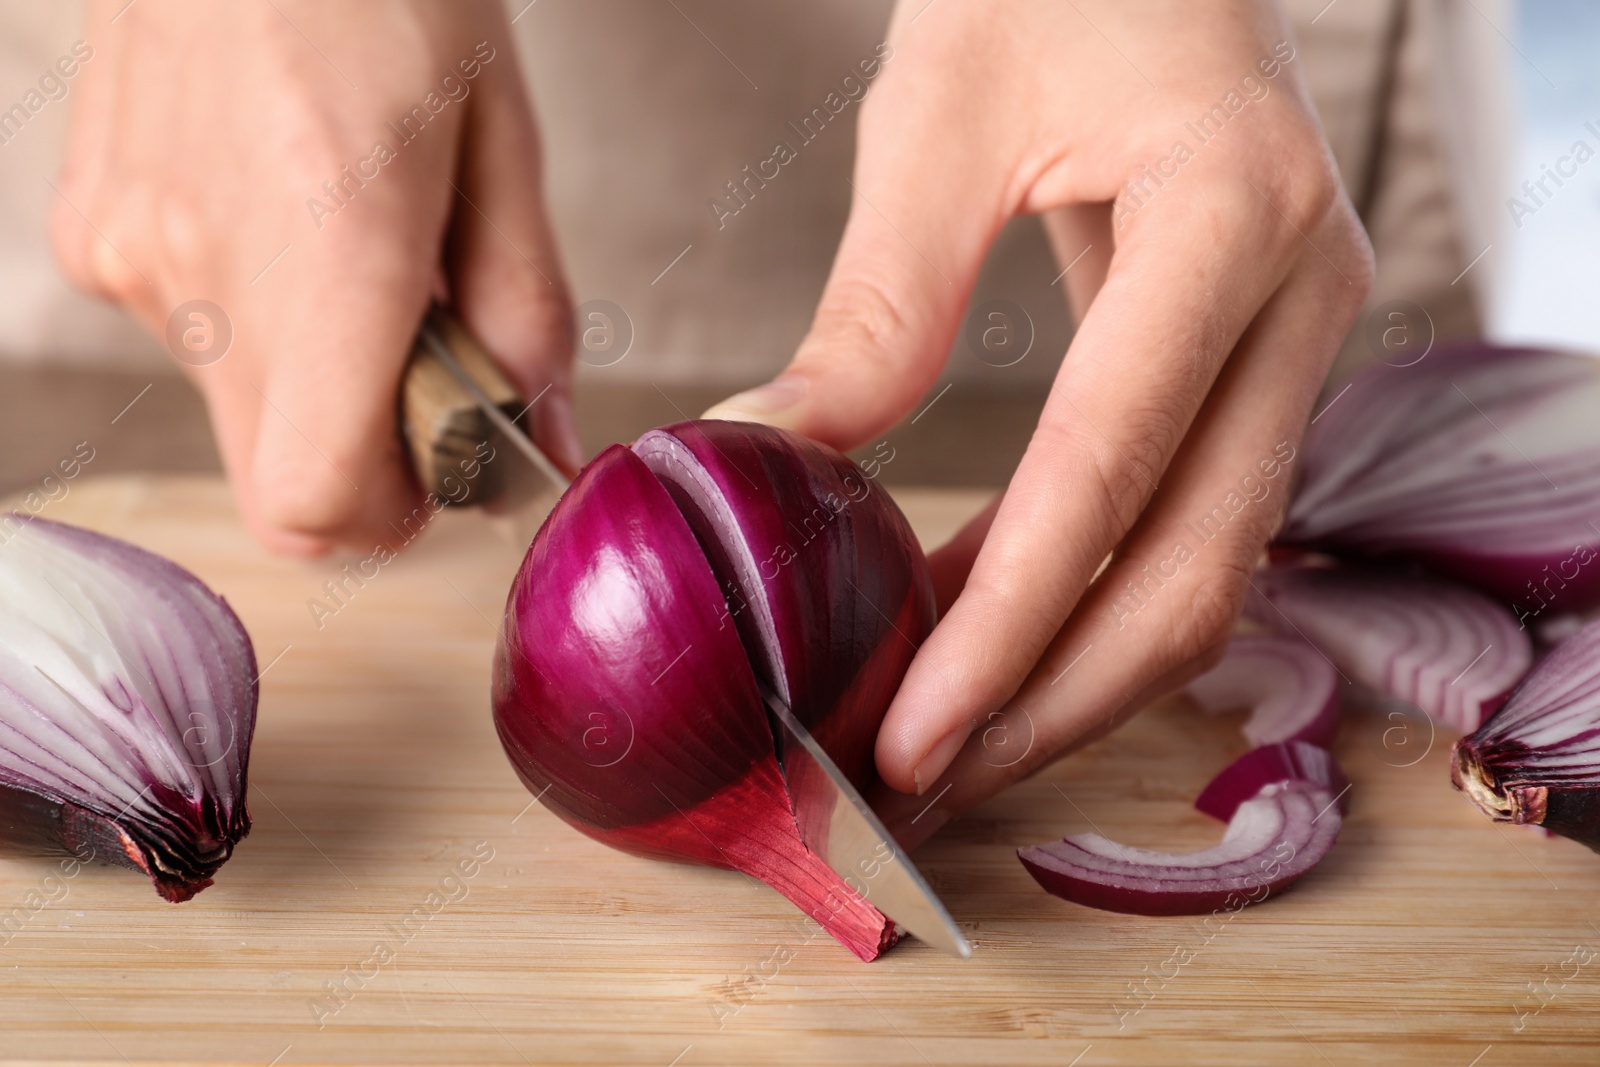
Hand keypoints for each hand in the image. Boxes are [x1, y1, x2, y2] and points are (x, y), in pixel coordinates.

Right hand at [54, 0, 577, 555]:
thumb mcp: (502, 144)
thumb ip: (525, 315)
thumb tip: (540, 443)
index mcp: (332, 254)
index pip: (316, 503)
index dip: (392, 514)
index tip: (446, 458)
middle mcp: (204, 272)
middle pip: (276, 479)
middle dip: (365, 454)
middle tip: (420, 352)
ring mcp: (129, 253)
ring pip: (236, 408)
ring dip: (311, 373)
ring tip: (351, 243)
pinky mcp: (91, 228)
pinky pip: (186, 333)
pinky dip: (250, 313)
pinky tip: (283, 210)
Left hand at [702, 0, 1372, 844]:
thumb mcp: (942, 120)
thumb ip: (878, 305)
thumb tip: (772, 458)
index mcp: (1228, 213)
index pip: (1110, 469)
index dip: (1007, 625)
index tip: (909, 730)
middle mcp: (1300, 292)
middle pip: (1196, 565)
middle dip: (1055, 698)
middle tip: (924, 777)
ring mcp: (1299, 333)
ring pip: (1205, 563)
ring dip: (1073, 668)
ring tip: (944, 733)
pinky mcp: (1259, 358)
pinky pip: (1180, 513)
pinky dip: (1081, 590)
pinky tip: (981, 627)